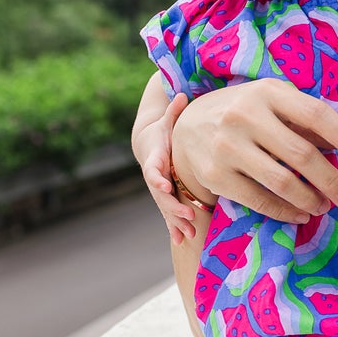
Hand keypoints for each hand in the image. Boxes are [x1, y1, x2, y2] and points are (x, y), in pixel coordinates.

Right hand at [138, 93, 202, 242]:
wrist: (149, 145)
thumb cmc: (162, 131)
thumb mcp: (166, 121)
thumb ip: (173, 112)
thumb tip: (180, 95)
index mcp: (154, 160)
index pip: (153, 171)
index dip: (158, 179)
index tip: (166, 186)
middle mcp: (155, 178)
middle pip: (161, 196)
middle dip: (173, 207)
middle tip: (189, 216)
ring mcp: (159, 190)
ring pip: (166, 209)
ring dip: (176, 222)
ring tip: (189, 234)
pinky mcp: (165, 198)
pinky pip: (169, 215)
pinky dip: (174, 228)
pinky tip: (182, 241)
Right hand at [171, 80, 337, 224]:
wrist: (187, 126)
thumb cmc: (245, 112)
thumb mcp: (276, 104)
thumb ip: (313, 120)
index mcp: (266, 92)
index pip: (314, 113)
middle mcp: (244, 116)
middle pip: (301, 154)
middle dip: (331, 180)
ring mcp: (227, 146)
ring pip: (282, 182)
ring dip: (311, 199)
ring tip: (325, 206)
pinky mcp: (215, 174)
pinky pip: (260, 200)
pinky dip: (286, 211)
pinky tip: (301, 213)